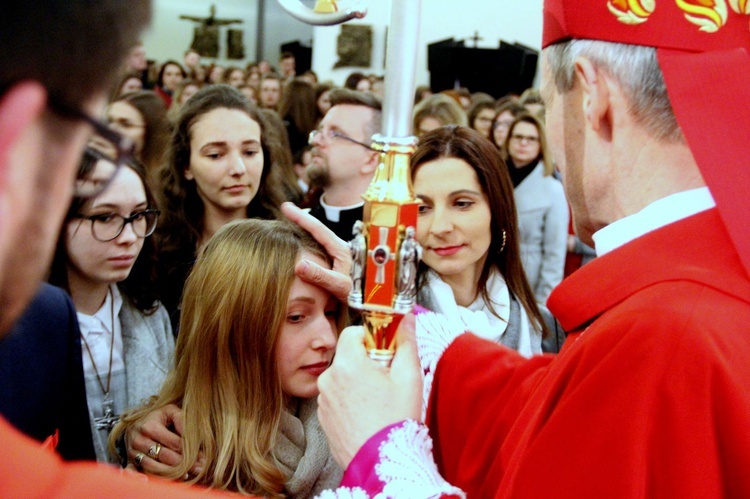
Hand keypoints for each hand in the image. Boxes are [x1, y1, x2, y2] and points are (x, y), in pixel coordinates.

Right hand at [126, 403, 202, 476]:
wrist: (136, 424)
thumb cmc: (158, 418)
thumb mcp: (170, 411)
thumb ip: (182, 420)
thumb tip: (193, 436)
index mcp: (150, 426)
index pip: (175, 442)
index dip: (189, 450)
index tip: (201, 457)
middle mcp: (139, 440)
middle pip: (165, 456)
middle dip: (184, 464)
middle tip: (198, 468)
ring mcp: (133, 452)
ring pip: (154, 467)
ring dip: (172, 473)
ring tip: (187, 474)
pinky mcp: (130, 462)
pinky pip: (140, 474)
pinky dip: (152, 478)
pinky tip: (164, 479)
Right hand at [281, 202, 352, 301]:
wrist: (377, 302)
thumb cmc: (362, 295)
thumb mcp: (340, 286)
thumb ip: (321, 276)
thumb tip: (299, 265)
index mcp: (341, 249)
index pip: (317, 228)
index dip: (300, 217)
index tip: (285, 207)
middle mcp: (341, 249)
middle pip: (317, 229)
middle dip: (301, 219)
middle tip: (286, 210)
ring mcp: (341, 256)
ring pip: (320, 238)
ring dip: (305, 231)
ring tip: (291, 225)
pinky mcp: (341, 264)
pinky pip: (322, 248)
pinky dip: (310, 242)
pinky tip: (303, 247)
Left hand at [317, 314, 421, 467]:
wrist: (382, 463)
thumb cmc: (396, 421)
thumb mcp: (409, 377)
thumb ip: (406, 342)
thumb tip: (407, 318)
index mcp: (347, 364)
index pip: (352, 332)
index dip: (371, 338)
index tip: (385, 353)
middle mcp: (329, 379)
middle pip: (347, 355)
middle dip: (366, 361)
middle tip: (386, 379)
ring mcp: (323, 399)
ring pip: (341, 376)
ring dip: (357, 380)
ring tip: (377, 400)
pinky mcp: (323, 416)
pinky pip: (336, 396)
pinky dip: (349, 399)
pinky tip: (367, 413)